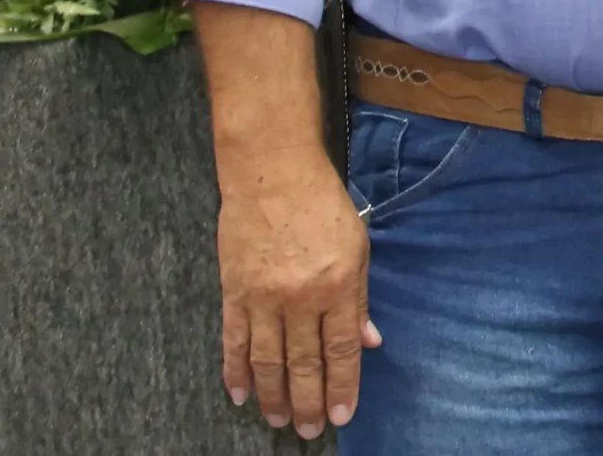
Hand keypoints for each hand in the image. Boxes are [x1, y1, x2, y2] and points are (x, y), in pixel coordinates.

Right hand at [216, 142, 377, 437]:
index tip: (343, 415)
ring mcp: (262, 297)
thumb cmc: (322, 206)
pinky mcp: (233, 292)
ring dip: (273, 396)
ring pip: (266, 361)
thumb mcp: (358, 246)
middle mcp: (300, 297)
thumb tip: (369, 343)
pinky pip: (234, 342)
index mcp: (337, 285)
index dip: (342, 387)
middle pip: (302, 363)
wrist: (272, 173)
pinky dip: (236, 372)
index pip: (340, 350)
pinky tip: (240, 394)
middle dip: (308, 401)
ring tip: (280, 420)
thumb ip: (360, 300)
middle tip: (310, 431)